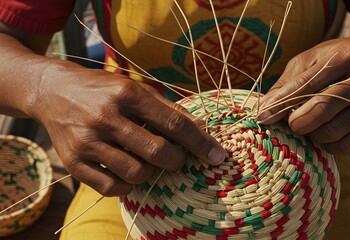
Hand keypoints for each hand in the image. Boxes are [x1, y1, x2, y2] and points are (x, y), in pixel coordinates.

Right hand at [29, 62, 224, 195]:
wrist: (52, 92)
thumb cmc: (103, 90)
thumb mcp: (135, 89)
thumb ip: (168, 109)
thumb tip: (201, 130)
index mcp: (127, 93)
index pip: (174, 124)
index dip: (200, 143)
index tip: (217, 157)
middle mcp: (106, 116)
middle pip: (157, 152)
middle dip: (177, 160)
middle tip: (176, 158)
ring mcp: (87, 141)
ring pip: (136, 173)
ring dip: (151, 172)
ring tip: (146, 161)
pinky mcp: (73, 162)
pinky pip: (112, 188)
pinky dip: (128, 185)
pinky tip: (128, 171)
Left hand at [258, 33, 349, 153]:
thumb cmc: (336, 61)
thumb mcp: (311, 60)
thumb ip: (288, 83)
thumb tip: (262, 109)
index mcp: (345, 57)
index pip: (307, 85)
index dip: (281, 103)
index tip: (262, 117)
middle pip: (322, 108)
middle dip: (296, 121)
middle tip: (290, 124)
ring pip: (332, 131)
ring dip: (310, 134)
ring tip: (307, 125)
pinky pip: (345, 146)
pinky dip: (326, 145)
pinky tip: (323, 132)